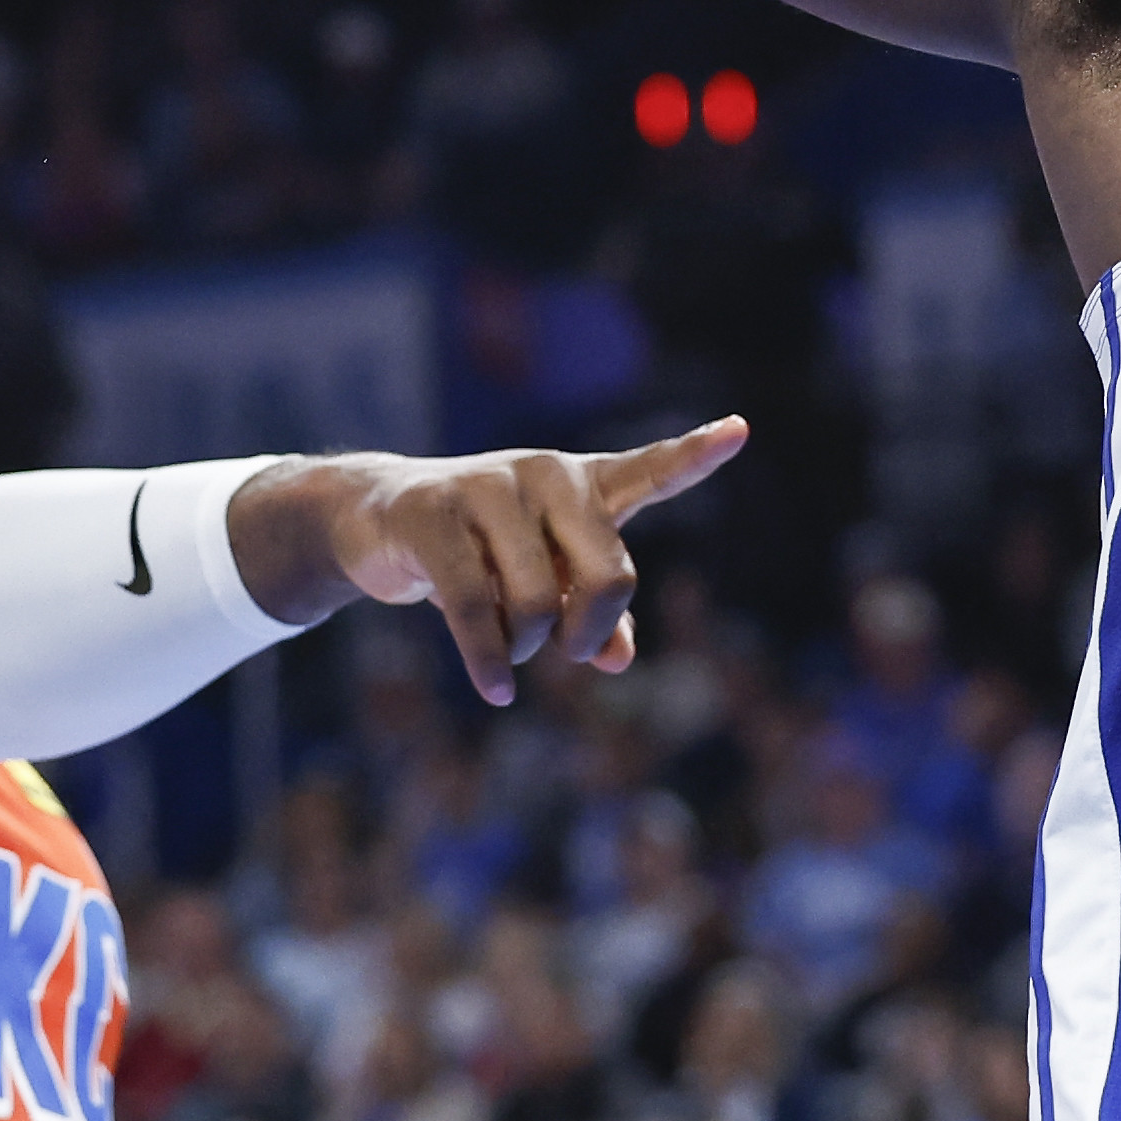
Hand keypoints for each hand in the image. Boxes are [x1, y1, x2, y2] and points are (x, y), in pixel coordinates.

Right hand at [250, 418, 748, 701]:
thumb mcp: (549, 580)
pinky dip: (490, 663)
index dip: (696, 453)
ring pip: (540, 604)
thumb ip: (595, 615)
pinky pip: (477, 610)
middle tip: (571, 652)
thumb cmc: (486, 553)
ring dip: (526, 647)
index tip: (740, 429)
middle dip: (591, 632)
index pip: (650, 470)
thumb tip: (619, 659)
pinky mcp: (434, 512)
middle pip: (612, 575)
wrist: (381, 520)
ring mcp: (488, 485)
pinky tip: (497, 691)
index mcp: (585, 485)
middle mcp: (547, 474)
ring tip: (508, 642)